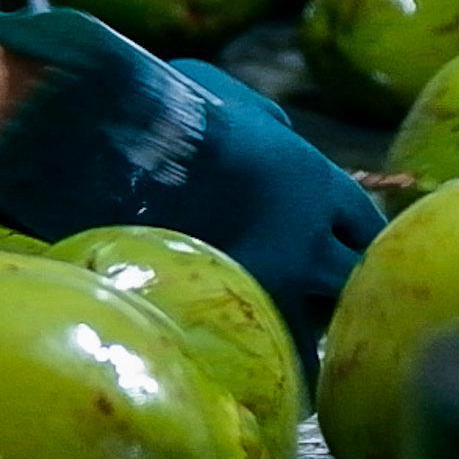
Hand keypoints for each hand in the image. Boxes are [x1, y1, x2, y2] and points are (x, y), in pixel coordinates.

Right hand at [0, 8, 385, 363]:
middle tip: (311, 303)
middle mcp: (302, 234)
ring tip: (279, 346)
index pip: (364, 225)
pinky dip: (265, 366)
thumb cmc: (149, 104)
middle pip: (350, 280)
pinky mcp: (221, 311)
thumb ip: (263, 117)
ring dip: (301, 334)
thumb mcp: (220, 88)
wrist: (94, 140)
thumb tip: (281, 132)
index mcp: (309, 177)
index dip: (350, 241)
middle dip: (335, 291)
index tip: (334, 256)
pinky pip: (265, 356)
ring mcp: (265, 279)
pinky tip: (251, 370)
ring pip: (315, 329)